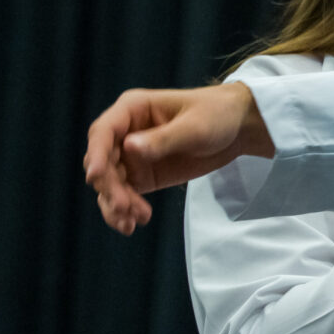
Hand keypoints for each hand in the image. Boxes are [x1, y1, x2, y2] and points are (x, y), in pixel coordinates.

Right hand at [83, 81, 273, 234]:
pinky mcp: (142, 175)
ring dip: (116, 204)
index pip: (103, 132)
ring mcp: (131, 156)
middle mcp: (125, 133)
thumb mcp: (195, 127)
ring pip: (109, 183)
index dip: (95, 153)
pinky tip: (134, 223)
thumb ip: (163, 139)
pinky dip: (125, 210)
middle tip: (125, 207)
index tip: (95, 176)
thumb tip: (128, 147)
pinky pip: (124, 194)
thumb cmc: (216, 115)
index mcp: (133, 109)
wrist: (238, 129)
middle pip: (102, 162)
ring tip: (132, 221)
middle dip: (109, 186)